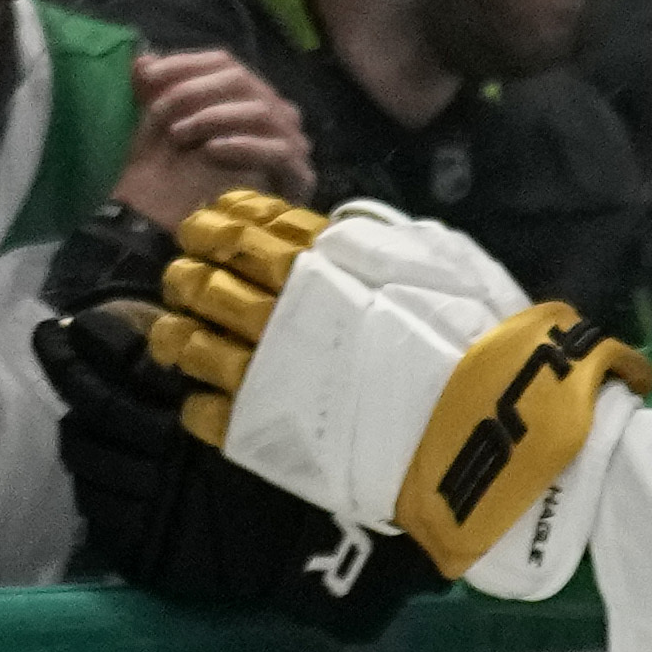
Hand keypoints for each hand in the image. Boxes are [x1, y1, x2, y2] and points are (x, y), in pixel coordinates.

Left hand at [89, 184, 628, 588]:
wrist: (482, 421)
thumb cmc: (475, 333)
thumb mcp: (435, 257)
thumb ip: (376, 239)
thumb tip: (338, 227)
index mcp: (322, 260)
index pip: (249, 230)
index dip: (221, 223)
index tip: (209, 222)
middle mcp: (281, 308)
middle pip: (208, 281)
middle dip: (188, 273)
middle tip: (183, 274)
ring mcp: (265, 370)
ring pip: (193, 342)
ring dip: (174, 332)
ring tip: (168, 332)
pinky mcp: (262, 430)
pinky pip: (206, 411)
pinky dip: (196, 399)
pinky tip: (197, 396)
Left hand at [119, 48, 311, 222]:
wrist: (191, 230)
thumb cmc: (175, 174)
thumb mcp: (159, 125)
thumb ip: (153, 91)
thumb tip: (141, 58)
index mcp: (246, 95)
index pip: (223, 61)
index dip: (185, 63)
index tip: (146, 75)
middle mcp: (273, 111)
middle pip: (242, 79)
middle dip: (195, 91)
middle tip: (162, 111)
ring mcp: (290, 142)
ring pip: (260, 110)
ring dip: (213, 116)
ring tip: (179, 134)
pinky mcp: (298, 175)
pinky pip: (279, 150)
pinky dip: (244, 145)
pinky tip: (212, 151)